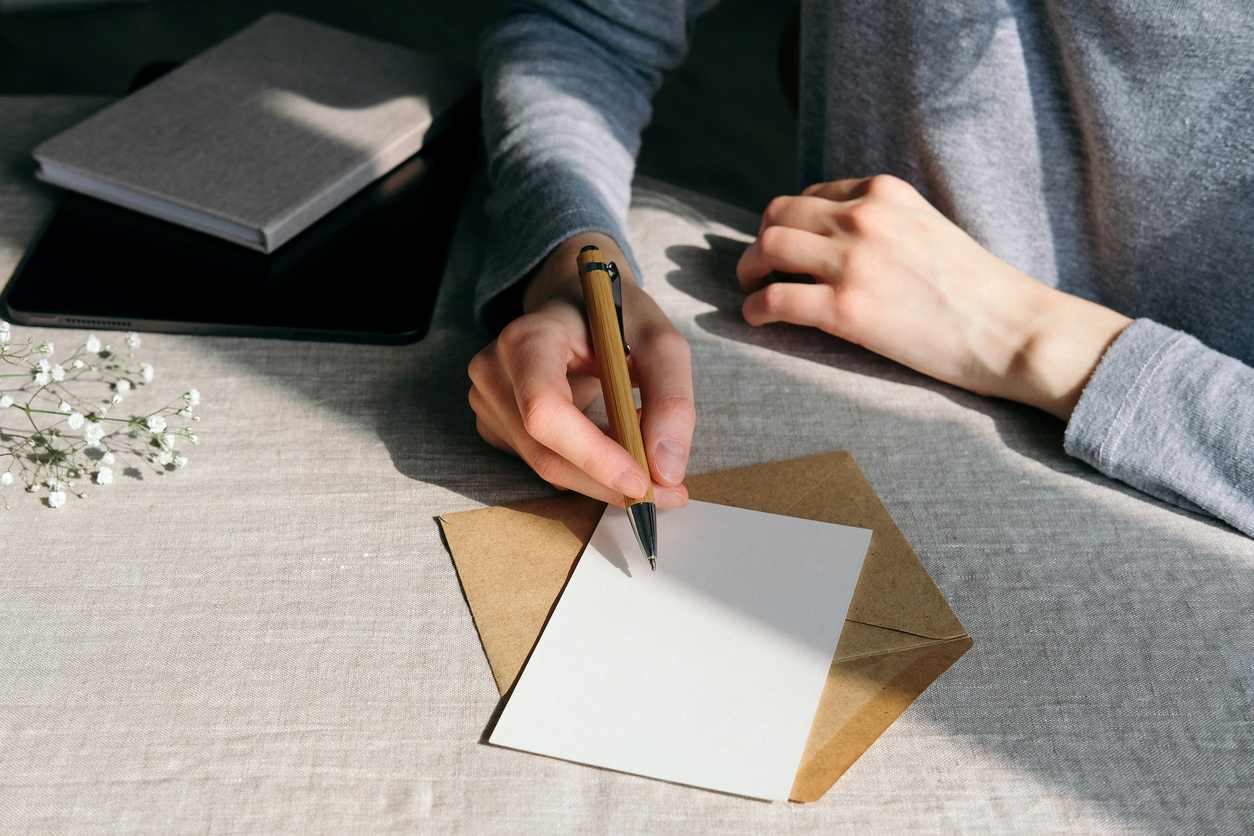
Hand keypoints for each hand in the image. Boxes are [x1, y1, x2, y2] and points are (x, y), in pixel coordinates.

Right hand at [469, 232, 693, 506]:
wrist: (574, 300)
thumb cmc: (616, 316)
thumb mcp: (660, 341)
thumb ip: (671, 399)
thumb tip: (667, 471)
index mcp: (527, 339)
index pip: (546, 411)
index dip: (593, 455)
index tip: (643, 481)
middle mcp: (494, 371)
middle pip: (546, 453)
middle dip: (609, 482)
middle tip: (668, 494)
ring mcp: (487, 400)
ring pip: (546, 467)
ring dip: (602, 478)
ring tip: (648, 458)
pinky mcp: (494, 424)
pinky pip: (542, 462)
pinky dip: (585, 469)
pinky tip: (613, 446)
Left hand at [737, 175, 1130, 418]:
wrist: (1010, 328)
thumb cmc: (975, 289)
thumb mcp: (926, 228)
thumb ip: (882, 224)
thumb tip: (836, 240)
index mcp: (884, 191)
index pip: (811, 195)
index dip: (790, 222)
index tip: (787, 246)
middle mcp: (862, 217)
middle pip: (778, 215)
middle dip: (760, 241)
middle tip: (757, 268)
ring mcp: (852, 262)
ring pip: (767, 250)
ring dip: (749, 271)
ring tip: (752, 290)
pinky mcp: (846, 310)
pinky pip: (774, 300)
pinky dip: (755, 309)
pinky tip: (758, 319)